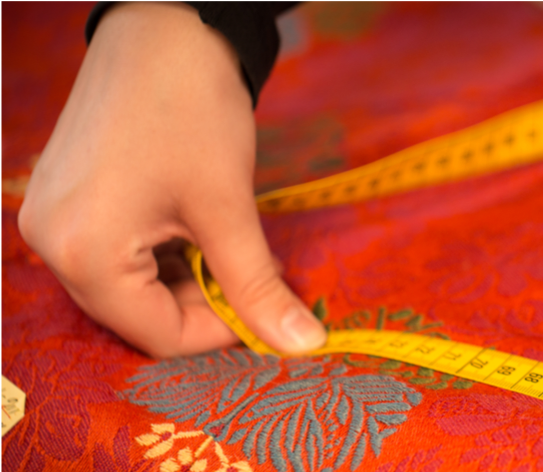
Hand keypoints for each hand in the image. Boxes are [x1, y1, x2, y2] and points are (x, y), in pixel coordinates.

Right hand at [18, 2, 324, 356]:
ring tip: (229, 239)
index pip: (156, 334)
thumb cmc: (191, 110)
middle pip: (137, 313)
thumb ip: (257, 285)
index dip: (220, 332)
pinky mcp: (64, 199)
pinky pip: (115, 252)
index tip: (265, 312)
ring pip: (129, 285)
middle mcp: (51, 244)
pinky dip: (162, 252)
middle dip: (204, 302)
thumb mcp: (228, 208)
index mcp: (84, 252)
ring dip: (186, 276)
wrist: (164, 27)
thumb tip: (302, 345)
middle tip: (253, 273)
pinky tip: (198, 224)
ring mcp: (52, 220)